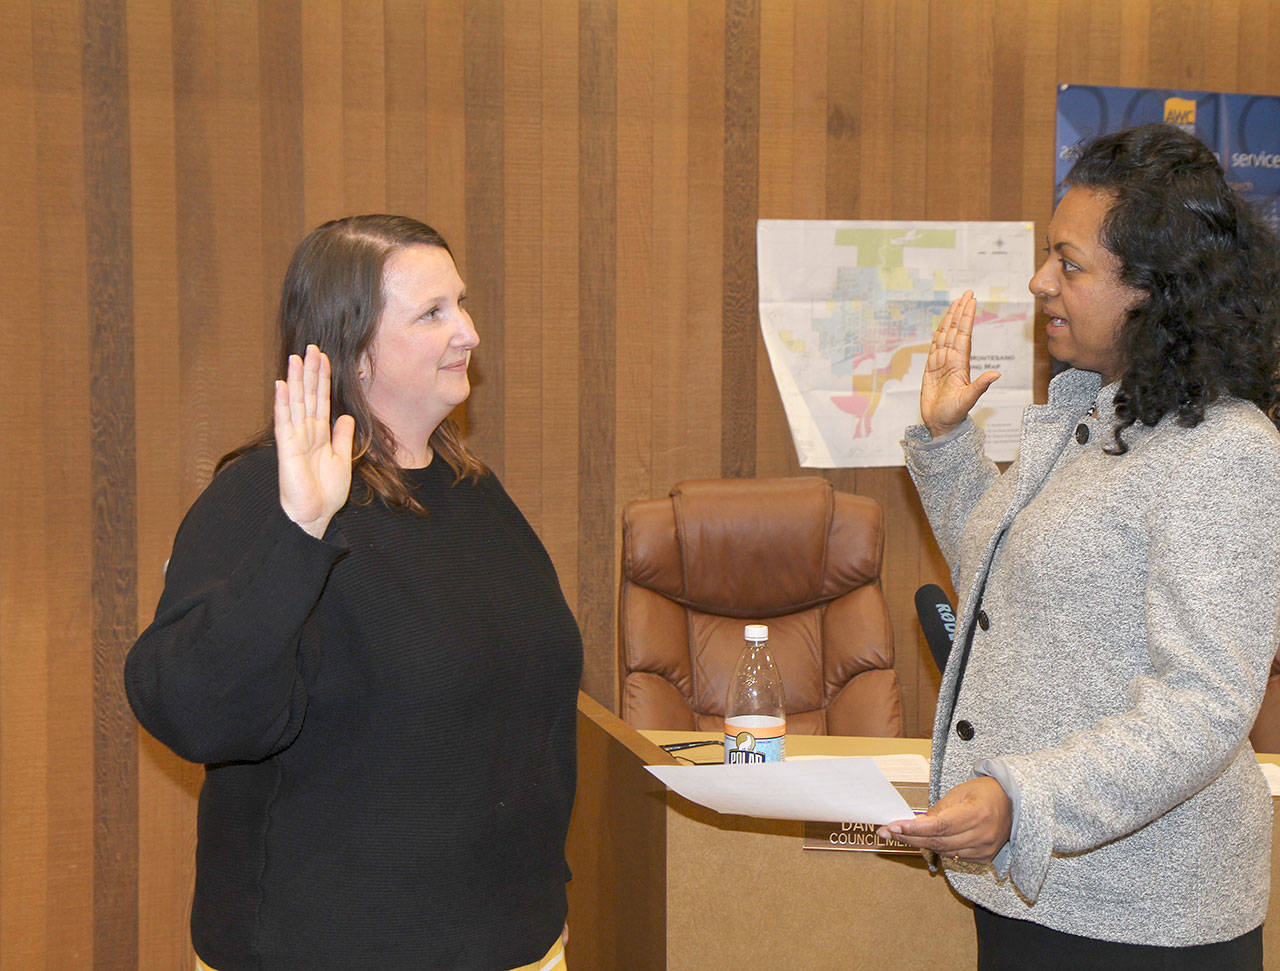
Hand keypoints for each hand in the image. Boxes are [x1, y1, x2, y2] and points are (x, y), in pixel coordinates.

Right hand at [273, 345, 355, 538]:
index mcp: (320, 433)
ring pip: (296, 403)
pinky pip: (284, 421)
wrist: (315, 514)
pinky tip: (281, 385)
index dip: (322, 379)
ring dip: (295, 380)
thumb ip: (341, 437)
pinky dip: (283, 403)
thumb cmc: (326, 491)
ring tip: (296, 357)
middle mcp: (306, 432)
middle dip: (310, 372)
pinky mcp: (286, 448)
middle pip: (308, 396)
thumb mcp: (342, 459)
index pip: (321, 400)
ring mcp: (295, 438)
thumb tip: (346, 416)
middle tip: (311, 347)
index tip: (324, 358)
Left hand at [876, 776, 1011, 863]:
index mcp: (977, 814)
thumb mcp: (959, 793)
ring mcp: (984, 849)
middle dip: (909, 837)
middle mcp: (982, 835)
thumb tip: (913, 824)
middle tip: (887, 831)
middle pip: (938, 841)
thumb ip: (937, 811)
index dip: (914, 829)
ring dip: (919, 843)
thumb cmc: (985, 792)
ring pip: (943, 851)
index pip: (940, 826)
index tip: (894, 826)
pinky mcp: (984, 858)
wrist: (1013, 803)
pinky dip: (937, 848)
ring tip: (899, 834)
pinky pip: (953, 855)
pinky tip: (923, 840)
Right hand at [920, 291, 1000, 437]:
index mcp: (960, 364)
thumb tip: (997, 374)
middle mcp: (952, 360)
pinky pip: (934, 347)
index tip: (971, 301)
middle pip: (956, 330)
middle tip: (967, 293)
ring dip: (950, 319)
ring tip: (956, 303)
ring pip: (945, 336)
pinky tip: (941, 324)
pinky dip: (938, 334)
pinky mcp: (931, 369)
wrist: (941, 424)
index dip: (967, 318)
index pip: (964, 335)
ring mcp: (941, 363)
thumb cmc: (954, 414)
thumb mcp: (968, 400)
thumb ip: (981, 386)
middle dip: (961, 311)